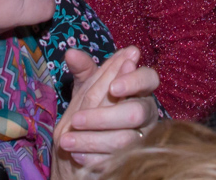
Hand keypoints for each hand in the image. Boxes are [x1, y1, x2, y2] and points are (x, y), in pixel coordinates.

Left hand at [52, 47, 159, 173]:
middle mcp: (146, 113)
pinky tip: (77, 155)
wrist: (87, 145)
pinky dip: (94, 158)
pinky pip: (116, 161)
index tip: (113, 87)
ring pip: (124, 141)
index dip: (135, 81)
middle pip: (137, 113)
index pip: (149, 78)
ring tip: (66, 141)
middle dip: (104, 117)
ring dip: (92, 140)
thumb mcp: (88, 87)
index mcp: (140, 90)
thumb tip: (71, 53)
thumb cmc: (94, 108)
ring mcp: (142, 138)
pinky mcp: (132, 160)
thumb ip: (83, 69)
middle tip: (75, 119)